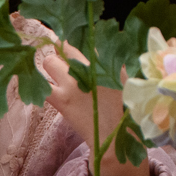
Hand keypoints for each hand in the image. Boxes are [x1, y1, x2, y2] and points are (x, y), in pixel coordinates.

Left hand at [37, 44, 152, 175]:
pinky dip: (39, 86)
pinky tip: (43, 88)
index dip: (81, 41)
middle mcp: (89, 67)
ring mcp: (72, 83)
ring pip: (49, 61)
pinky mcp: (60, 99)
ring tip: (56, 74)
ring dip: (51, 66)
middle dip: (63, 51)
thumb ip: (122, 60)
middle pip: (66, 45)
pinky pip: (41, 85)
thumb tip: (136, 41)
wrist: (114, 137)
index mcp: (108, 60)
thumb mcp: (129, 79)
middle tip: (65, 60)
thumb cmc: (125, 109)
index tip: (79, 46)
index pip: (88, 39)